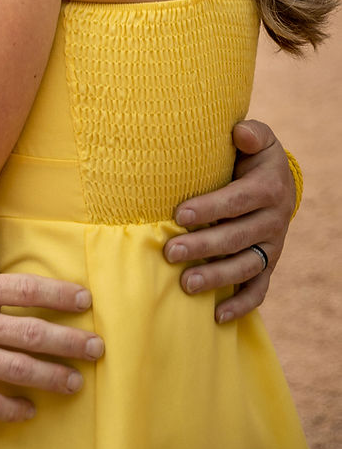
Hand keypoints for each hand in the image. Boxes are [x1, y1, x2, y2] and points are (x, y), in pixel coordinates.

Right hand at [0, 234, 102, 420]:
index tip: (84, 300)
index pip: (28, 291)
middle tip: (97, 348)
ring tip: (75, 382)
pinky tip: (29, 409)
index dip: (60, 295)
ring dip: (52, 377)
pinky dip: (12, 409)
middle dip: (71, 342)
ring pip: (18, 371)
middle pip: (33, 335)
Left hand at [163, 120, 294, 321]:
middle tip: (169, 252)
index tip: (179, 215)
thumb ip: (251, 133)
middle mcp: (273, 221)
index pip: (238, 201)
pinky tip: (217, 316)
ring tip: (185, 284)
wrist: (278, 180)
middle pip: (237, 238)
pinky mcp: (268, 265)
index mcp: (269, 189)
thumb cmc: (253, 155)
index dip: (210, 208)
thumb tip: (239, 132)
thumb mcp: (258, 138)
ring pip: (246, 267)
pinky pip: (259, 290)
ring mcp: (272, 247)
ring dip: (216, 278)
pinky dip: (241, 305)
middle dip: (203, 247)